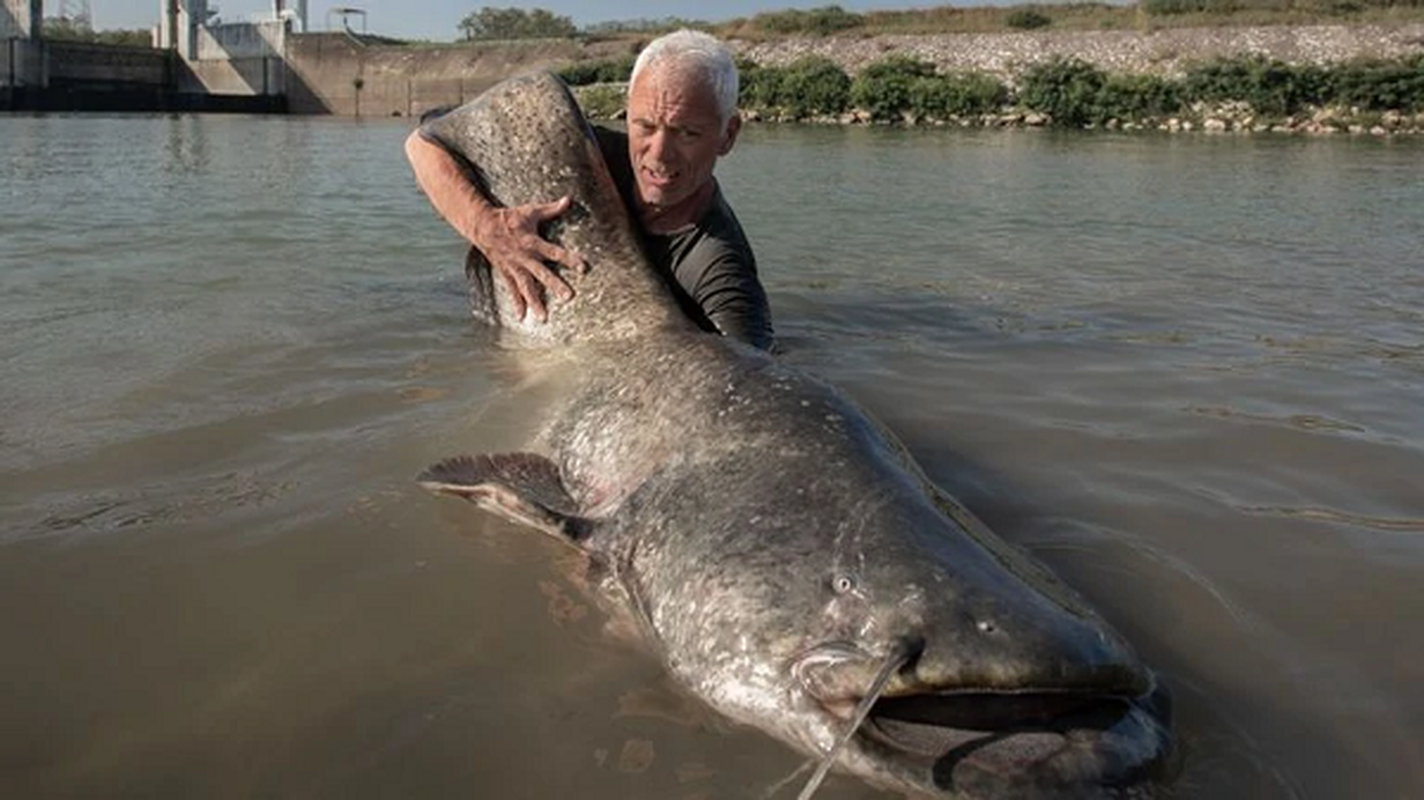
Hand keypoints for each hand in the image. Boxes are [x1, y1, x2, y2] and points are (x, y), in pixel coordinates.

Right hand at [474, 195, 587, 322]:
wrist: (483, 227)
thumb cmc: (510, 218)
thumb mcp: (531, 211)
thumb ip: (552, 209)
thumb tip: (569, 199)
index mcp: (534, 243)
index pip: (556, 252)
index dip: (569, 260)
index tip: (583, 268)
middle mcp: (526, 258)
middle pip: (543, 274)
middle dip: (555, 285)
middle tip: (568, 297)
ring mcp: (515, 268)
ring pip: (527, 287)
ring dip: (535, 302)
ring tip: (543, 318)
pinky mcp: (507, 273)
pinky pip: (512, 290)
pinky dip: (517, 303)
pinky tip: (522, 317)